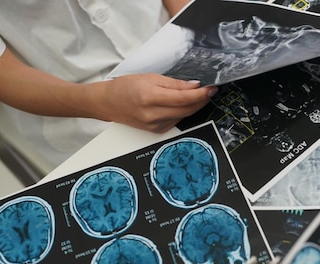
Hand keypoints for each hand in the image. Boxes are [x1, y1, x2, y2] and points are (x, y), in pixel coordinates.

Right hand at [90, 73, 215, 132]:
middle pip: (186, 109)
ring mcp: (155, 125)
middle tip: (210, 91)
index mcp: (150, 97)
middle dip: (202, 100)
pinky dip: (184, 112)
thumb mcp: (150, 77)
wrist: (108, 103)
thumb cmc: (126, 87)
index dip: (200, 94)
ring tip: (200, 95)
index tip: (211, 88)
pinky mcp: (156, 131)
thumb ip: (174, 84)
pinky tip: (185, 104)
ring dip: (195, 106)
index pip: (183, 98)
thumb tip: (194, 86)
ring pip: (184, 116)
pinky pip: (176, 120)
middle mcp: (153, 114)